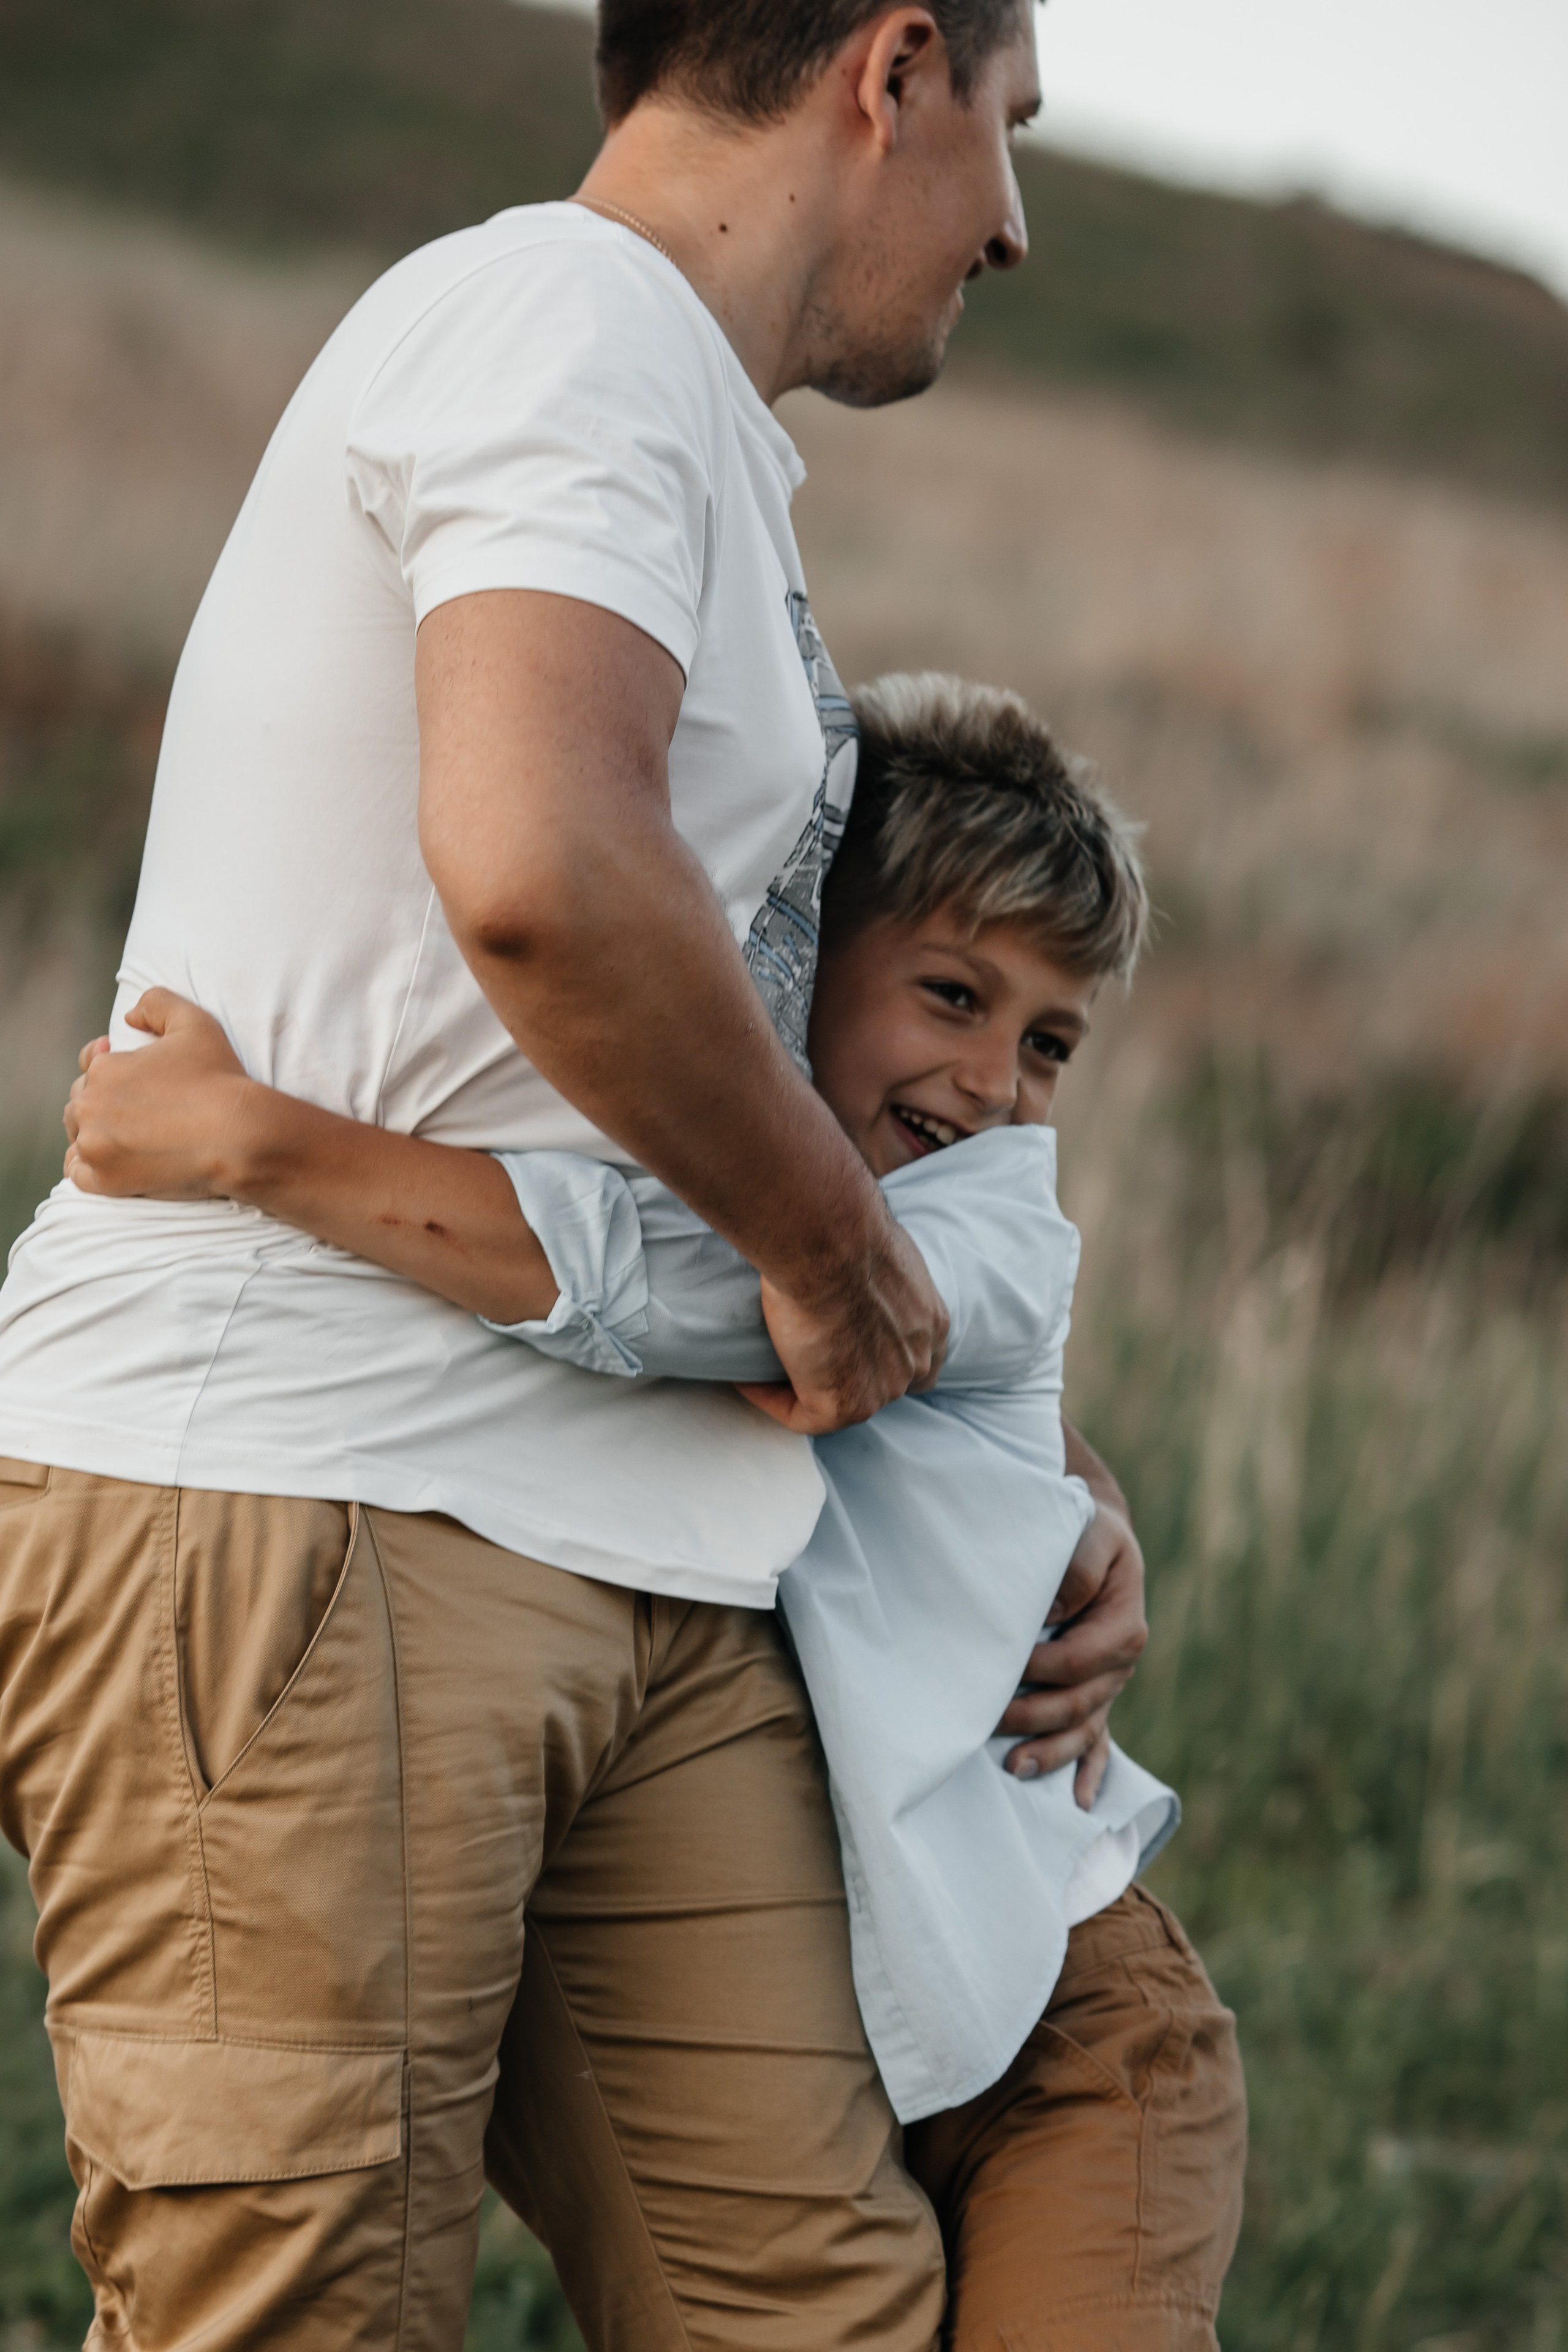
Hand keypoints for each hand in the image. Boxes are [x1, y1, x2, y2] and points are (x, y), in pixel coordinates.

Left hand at [64, 988, 253, 1199]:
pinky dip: (88, 1168)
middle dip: (101, 1106)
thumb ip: (157, 1002)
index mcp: (104, 1068)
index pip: (89, 1066)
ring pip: (78, 1137)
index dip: (108, 1071)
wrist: (238, 1135)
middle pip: (81, 1104)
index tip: (133, 1085)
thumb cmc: (219, 1079)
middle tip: (134, 1116)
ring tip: (124, 1139)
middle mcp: (89, 1105)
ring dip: (93, 1136)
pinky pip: (78, 1174)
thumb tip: (128, 1016)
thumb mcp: (194, 1022)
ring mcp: (93, 1145)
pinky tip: (110, 1164)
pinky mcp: (104, 1180)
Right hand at [737, 1215, 947, 1436]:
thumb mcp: (881, 1249)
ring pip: (840, 1402)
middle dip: (846, 1374)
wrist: (828, 1240)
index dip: (889, 1362)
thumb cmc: (845, 1228)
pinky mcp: (844, 1405)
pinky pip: (800, 1417)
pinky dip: (770, 1398)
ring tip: (766, 1363)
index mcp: (931, 1323)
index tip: (854, 1349)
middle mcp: (915, 1361)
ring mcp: (882, 1389)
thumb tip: (845, 1267)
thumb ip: (877, 1276)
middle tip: (800, 1353)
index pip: (923, 1363)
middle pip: (883, 1386)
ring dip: (805, 1385)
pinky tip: (746, 1378)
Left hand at [997, 1496, 1148, 1808]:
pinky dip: (1091, 1771)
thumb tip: (1052, 1613)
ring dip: (1051, 1753)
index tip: (1001, 1665)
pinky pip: (1099, 1740)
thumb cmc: (1090, 1534)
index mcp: (1123, 1629)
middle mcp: (1120, 1665)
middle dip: (1032, 1718)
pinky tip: (1081, 1803)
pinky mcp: (1096, 1695)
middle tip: (988, 1724)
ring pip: (1084, 1730)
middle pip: (1076, 1704)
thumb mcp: (1093, 1535)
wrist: (1098, 1538)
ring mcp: (1108, 1686)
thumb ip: (1078, 1570)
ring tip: (1016, 1769)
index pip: (1076, 1662)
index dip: (1038, 1669)